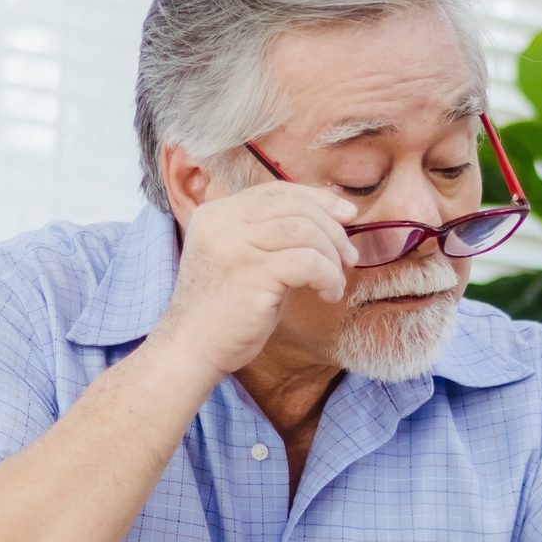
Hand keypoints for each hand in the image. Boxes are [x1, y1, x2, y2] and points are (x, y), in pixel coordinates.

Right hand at [147, 182, 359, 378]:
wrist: (191, 349)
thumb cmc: (224, 311)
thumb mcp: (242, 260)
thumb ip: (271, 237)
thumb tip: (328, 219)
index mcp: (217, 214)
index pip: (277, 192)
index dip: (318, 199)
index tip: (347, 215)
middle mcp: (222, 222)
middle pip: (295, 205)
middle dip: (332, 228)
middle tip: (349, 256)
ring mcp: (235, 245)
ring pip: (306, 231)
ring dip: (332, 256)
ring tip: (335, 282)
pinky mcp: (251, 272)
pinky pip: (308, 262)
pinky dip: (328, 277)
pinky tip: (328, 295)